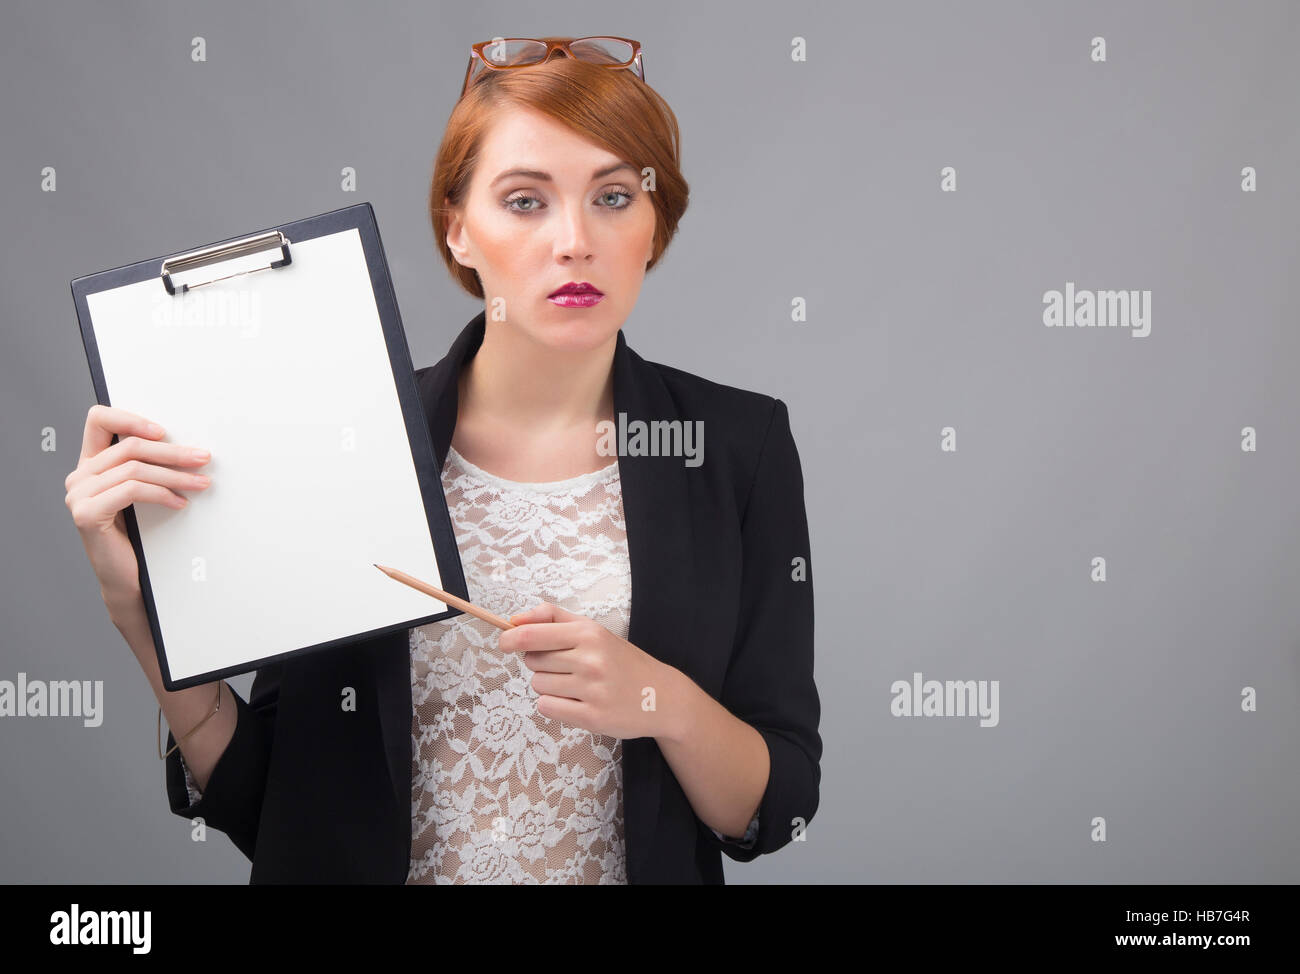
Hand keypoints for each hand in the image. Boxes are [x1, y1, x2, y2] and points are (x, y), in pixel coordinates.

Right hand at [64, 405, 212, 612]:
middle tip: (203, 458)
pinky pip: (132, 491)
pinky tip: (180, 503)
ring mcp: (79, 495)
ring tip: (202, 483)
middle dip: (173, 452)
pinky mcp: (87, 513)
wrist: (126, 579)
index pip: (99, 420)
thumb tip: (188, 447)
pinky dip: (162, 493)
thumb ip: (146, 468)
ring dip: (175, 475)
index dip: (131, 419)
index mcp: (90, 465)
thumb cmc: (138, 535)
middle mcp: (79, 476)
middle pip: (129, 447)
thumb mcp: (141, 495)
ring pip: (135, 469)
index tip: (165, 431)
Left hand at [500, 602, 669, 739]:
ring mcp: (591, 690)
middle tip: (567, 667)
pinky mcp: (591, 717)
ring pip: (538, 685)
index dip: (510, 639)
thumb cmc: (621, 661)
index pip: (531, 635)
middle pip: (532, 661)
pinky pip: (547, 708)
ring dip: (550, 686)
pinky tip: (576, 702)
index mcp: (589, 633)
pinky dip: (555, 706)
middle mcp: (590, 660)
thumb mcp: (594, 630)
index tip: (505, 642)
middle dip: (541, 663)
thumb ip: (554, 618)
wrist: (661, 696)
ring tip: (577, 686)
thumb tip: (514, 621)